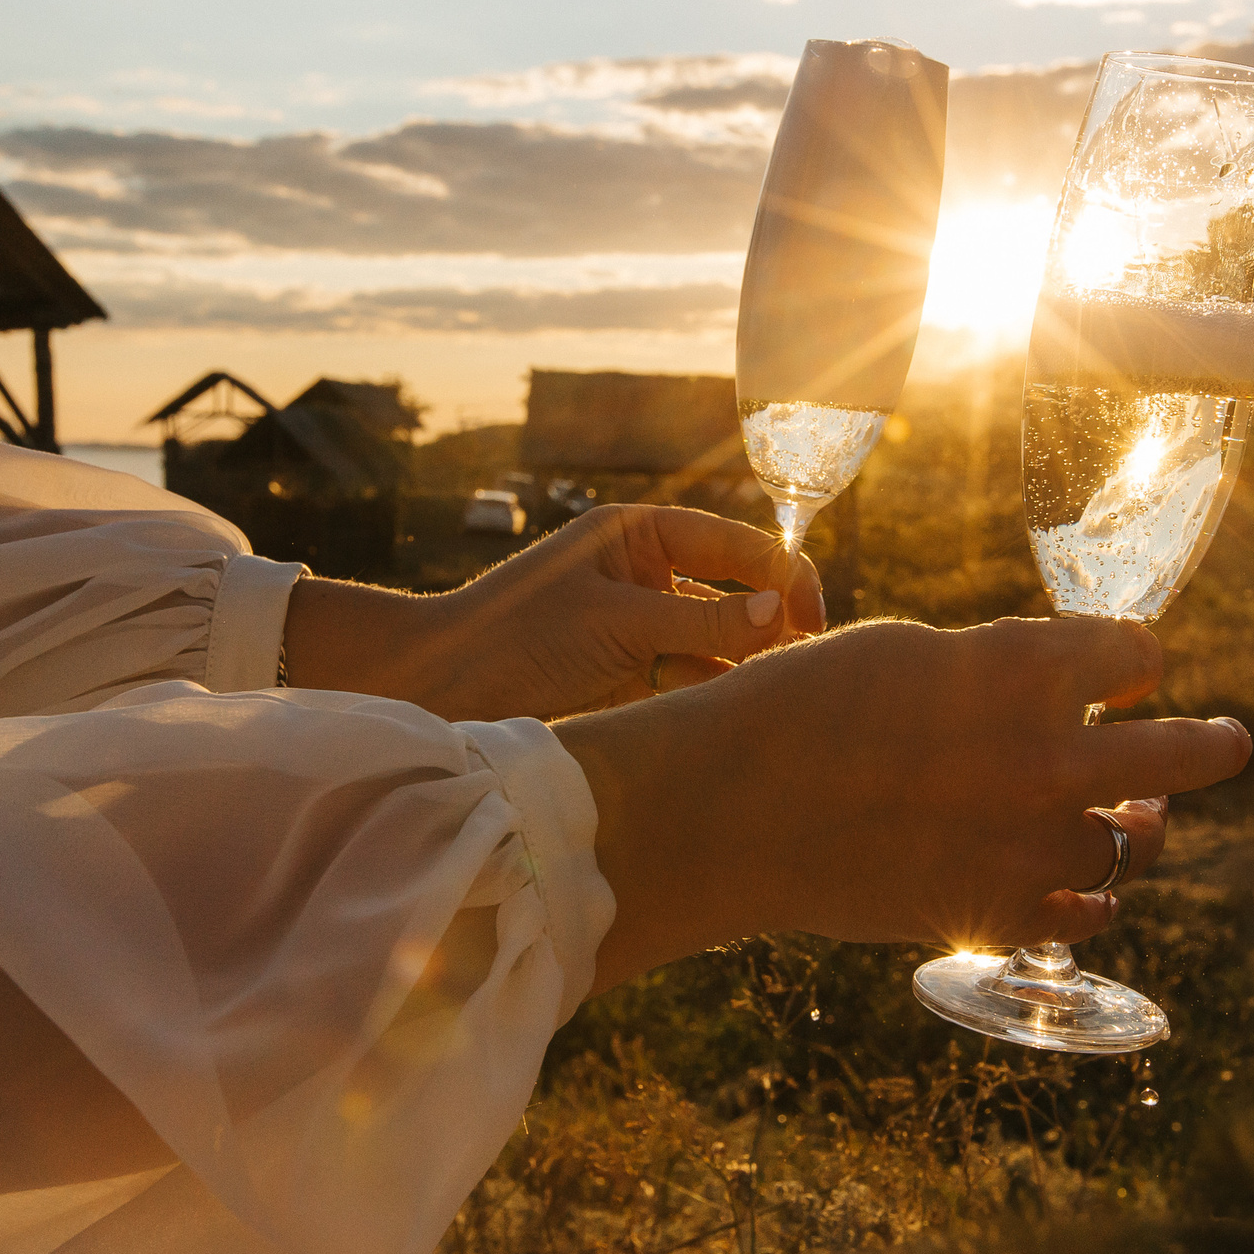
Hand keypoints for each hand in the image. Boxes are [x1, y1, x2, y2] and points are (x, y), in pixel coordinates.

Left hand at [281, 505, 823, 722]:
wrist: (440, 690)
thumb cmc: (515, 635)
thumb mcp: (618, 623)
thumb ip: (702, 618)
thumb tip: (781, 616)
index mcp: (638, 534)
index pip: (734, 544)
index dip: (781, 576)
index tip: (814, 617)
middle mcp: (642, 572)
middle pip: (732, 593)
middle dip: (772, 625)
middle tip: (812, 665)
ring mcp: (636, 624)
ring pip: (715, 642)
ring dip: (745, 667)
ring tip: (782, 698)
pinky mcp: (626, 673)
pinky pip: (687, 679)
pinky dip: (713, 696)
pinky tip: (738, 719)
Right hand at [555, 616, 1251, 991]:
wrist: (734, 808)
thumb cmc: (801, 705)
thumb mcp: (907, 653)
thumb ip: (991, 670)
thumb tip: (1041, 692)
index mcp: (1027, 669)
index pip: (1135, 654)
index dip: (1130, 658)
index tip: (1127, 666)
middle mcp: (1052, 757)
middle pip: (1183, 756)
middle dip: (1212, 745)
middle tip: (1231, 742)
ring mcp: (1031, 846)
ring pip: (1127, 846)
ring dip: (1132, 831)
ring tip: (1137, 827)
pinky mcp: (996, 915)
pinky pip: (1080, 918)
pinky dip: (1086, 903)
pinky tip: (1085, 895)